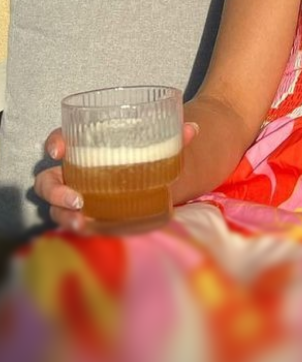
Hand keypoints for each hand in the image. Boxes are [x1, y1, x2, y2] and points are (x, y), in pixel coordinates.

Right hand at [34, 122, 200, 231]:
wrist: (152, 176)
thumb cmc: (147, 152)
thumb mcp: (161, 143)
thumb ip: (175, 135)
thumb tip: (193, 129)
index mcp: (85, 146)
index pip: (61, 139)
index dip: (55, 142)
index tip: (57, 151)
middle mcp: (74, 171)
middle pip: (48, 179)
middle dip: (54, 189)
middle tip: (77, 200)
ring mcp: (76, 194)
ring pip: (55, 205)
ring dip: (63, 215)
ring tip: (82, 223)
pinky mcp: (86, 214)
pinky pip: (73, 221)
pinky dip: (78, 227)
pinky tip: (91, 231)